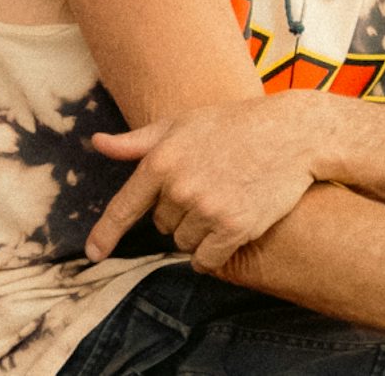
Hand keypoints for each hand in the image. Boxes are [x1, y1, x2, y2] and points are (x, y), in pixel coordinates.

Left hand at [82, 93, 341, 270]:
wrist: (290, 135)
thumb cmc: (232, 126)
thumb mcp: (180, 124)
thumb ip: (136, 142)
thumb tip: (97, 143)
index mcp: (160, 161)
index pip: (124, 207)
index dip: (105, 233)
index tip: (93, 254)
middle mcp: (179, 188)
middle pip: (161, 225)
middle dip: (177, 212)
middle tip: (206, 185)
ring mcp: (208, 210)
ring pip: (183, 243)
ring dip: (197, 232)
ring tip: (221, 200)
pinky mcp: (235, 229)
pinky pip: (206, 260)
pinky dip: (211, 254)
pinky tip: (226, 232)